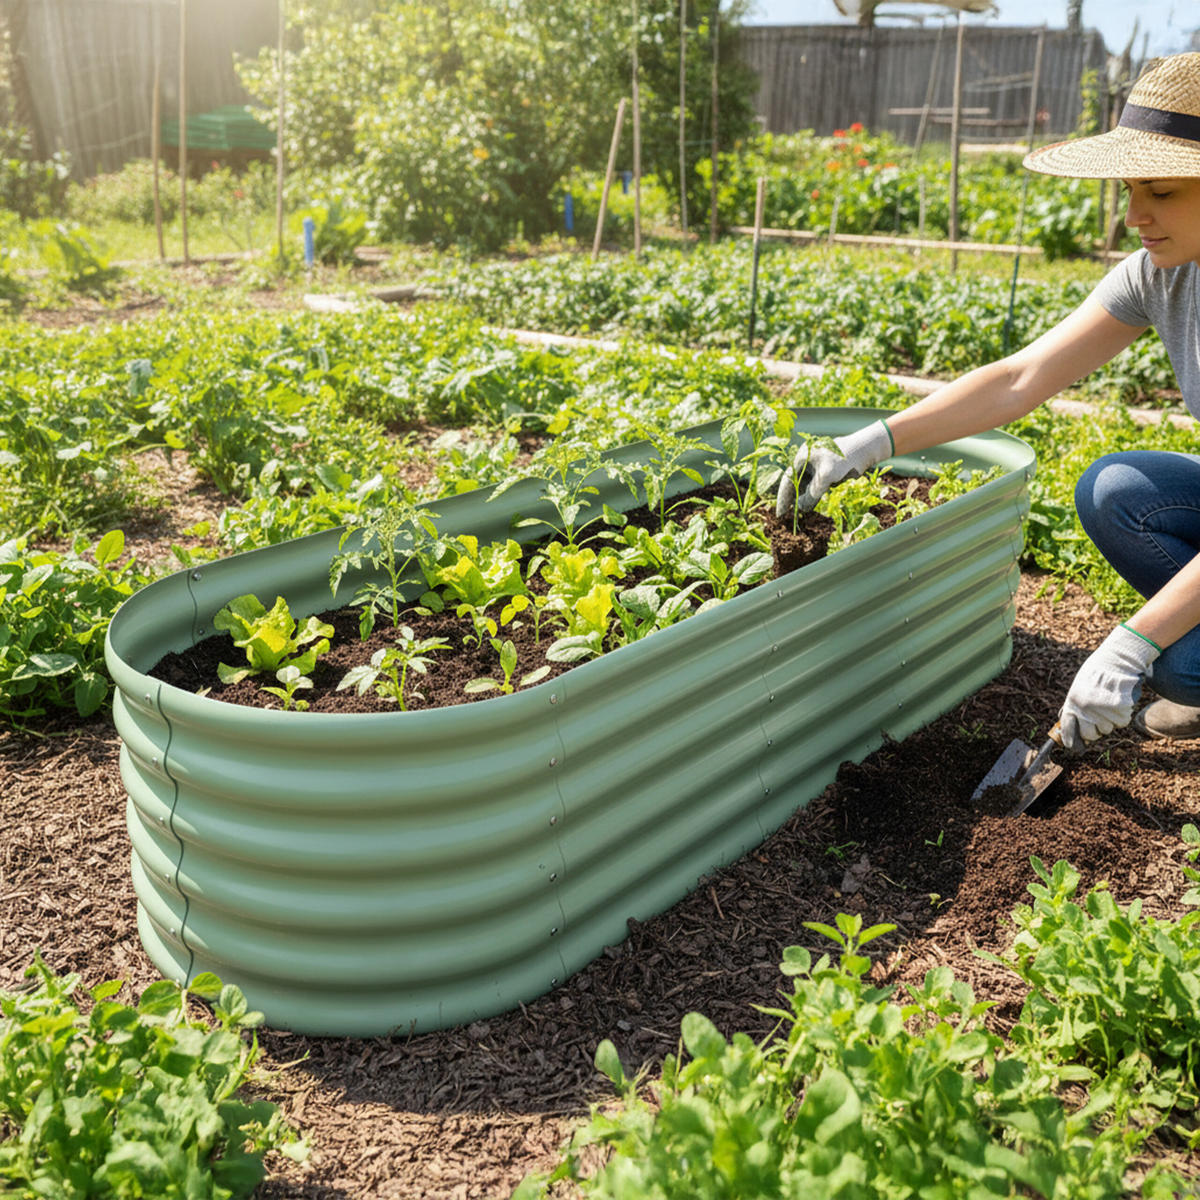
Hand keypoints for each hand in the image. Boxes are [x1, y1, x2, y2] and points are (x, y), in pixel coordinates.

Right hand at [775, 420, 892, 519]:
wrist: (867, 449)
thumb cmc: (846, 459)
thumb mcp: (827, 477)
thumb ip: (812, 493)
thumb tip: (800, 508)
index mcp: (803, 456)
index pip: (787, 480)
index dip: (783, 498)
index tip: (780, 514)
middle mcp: (807, 459)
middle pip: (795, 483)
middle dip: (792, 499)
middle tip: (789, 516)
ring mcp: (817, 463)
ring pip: (806, 484)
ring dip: (804, 498)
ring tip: (801, 512)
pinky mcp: (827, 468)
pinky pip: (816, 483)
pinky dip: (814, 494)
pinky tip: (813, 503)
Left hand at [1059, 624, 1160, 750]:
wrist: (1118, 661)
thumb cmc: (1097, 673)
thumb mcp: (1078, 687)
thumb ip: (1073, 705)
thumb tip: (1064, 723)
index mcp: (1073, 701)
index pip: (1068, 728)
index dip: (1069, 739)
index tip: (1071, 746)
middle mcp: (1087, 709)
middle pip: (1089, 735)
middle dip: (1093, 731)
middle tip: (1097, 720)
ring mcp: (1104, 711)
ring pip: (1106, 730)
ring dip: (1109, 722)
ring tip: (1109, 704)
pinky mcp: (1121, 712)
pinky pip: (1121, 724)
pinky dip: (1121, 717)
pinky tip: (1119, 703)